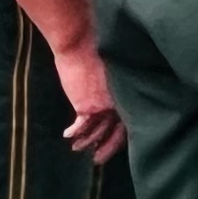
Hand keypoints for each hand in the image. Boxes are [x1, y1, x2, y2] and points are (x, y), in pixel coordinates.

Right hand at [53, 37, 125, 160]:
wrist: (82, 40)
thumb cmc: (97, 45)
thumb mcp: (114, 66)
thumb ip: (115, 82)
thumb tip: (113, 87)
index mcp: (129, 90)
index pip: (130, 117)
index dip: (122, 132)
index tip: (115, 141)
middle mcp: (120, 101)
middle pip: (117, 130)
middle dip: (107, 146)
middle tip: (99, 158)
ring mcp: (104, 106)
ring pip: (98, 131)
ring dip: (88, 142)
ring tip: (79, 150)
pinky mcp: (87, 107)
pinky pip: (81, 126)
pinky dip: (74, 132)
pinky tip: (68, 135)